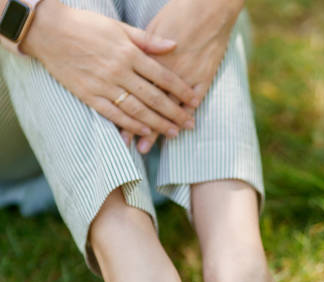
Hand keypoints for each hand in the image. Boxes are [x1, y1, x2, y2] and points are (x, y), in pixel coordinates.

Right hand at [21, 0, 198, 137]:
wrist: (50, 32)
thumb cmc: (87, 26)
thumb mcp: (119, 28)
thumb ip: (148, 40)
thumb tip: (173, 45)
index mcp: (129, 52)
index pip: (162, 75)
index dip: (180, 89)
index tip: (193, 100)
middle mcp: (119, 71)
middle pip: (154, 96)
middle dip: (174, 112)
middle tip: (189, 124)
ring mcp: (104, 85)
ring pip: (137, 109)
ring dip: (157, 123)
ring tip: (173, 133)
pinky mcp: (90, 96)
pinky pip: (114, 114)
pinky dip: (131, 125)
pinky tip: (145, 133)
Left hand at [127, 0, 243, 152]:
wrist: (209, 6)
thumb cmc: (178, 13)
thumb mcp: (152, 28)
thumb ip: (141, 49)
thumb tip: (127, 64)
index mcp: (147, 59)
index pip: (132, 92)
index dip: (124, 112)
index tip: (119, 130)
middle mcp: (165, 72)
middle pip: (147, 104)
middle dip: (138, 127)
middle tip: (131, 147)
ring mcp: (185, 75)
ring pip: (169, 107)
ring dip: (160, 127)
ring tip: (151, 145)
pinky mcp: (203, 76)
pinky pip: (193, 100)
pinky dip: (187, 113)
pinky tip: (183, 126)